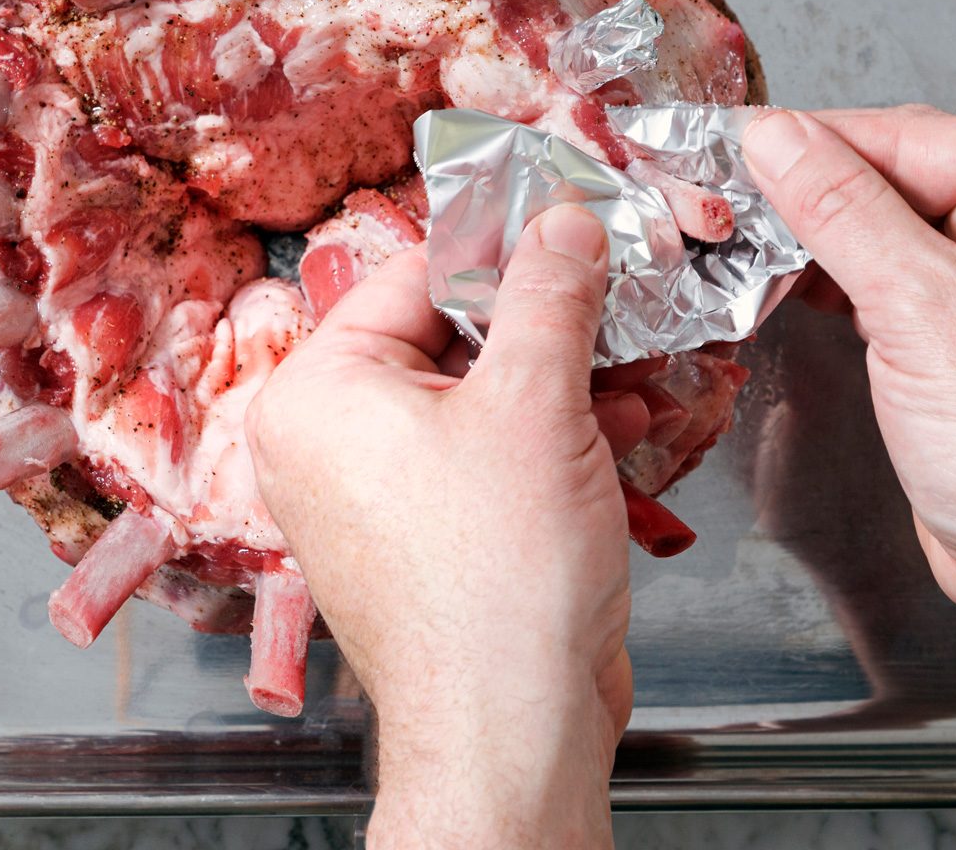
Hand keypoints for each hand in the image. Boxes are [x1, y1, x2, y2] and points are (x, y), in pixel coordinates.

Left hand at [247, 205, 649, 848]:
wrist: (509, 729)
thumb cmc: (493, 584)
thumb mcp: (534, 402)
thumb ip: (549, 296)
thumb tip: (562, 226)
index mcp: (318, 393)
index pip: (411, 277)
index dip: (500, 249)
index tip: (567, 226)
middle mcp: (328, 441)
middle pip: (448, 337)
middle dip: (545, 325)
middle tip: (615, 294)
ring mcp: (374, 495)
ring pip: (477, 400)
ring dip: (563, 382)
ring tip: (637, 365)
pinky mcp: (425, 538)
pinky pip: (485, 459)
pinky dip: (550, 439)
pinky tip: (622, 426)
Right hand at [743, 105, 955, 801]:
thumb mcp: (918, 306)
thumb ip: (840, 208)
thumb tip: (775, 138)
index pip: (905, 135)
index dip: (807, 143)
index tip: (726, 152)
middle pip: (894, 173)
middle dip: (805, 191)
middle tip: (721, 204)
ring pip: (885, 226)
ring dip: (813, 237)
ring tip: (742, 247)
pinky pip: (891, 278)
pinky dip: (835, 279)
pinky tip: (788, 286)